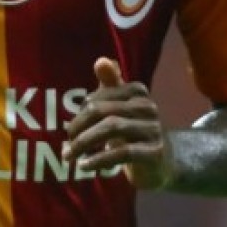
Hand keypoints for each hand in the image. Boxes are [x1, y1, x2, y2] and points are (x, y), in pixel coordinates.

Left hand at [63, 58, 174, 189]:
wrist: (161, 162)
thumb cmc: (133, 132)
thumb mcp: (119, 108)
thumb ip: (109, 84)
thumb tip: (101, 60)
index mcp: (137, 92)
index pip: (100, 97)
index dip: (81, 113)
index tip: (72, 130)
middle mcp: (148, 107)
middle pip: (103, 111)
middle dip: (79, 129)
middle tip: (66, 146)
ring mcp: (153, 129)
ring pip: (112, 128)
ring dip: (85, 144)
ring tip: (70, 156)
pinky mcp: (155, 152)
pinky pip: (123, 152)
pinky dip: (99, 159)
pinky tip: (85, 166)